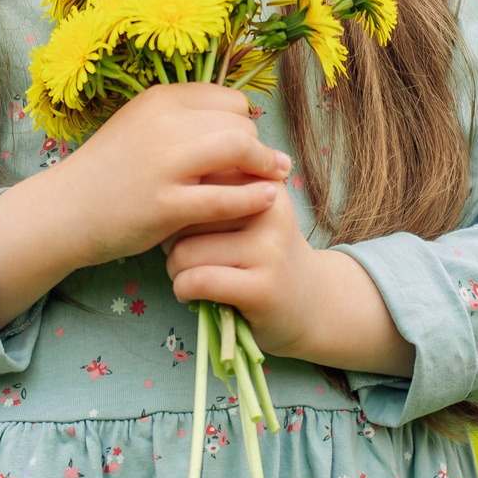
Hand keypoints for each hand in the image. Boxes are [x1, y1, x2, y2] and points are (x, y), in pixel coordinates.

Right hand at [0, 85, 287, 325]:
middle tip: (263, 166)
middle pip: (239, 122)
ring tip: (273, 180)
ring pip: (238, 147)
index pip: (228, 99)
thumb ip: (183, 120)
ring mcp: (162, 164)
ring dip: (263, 165)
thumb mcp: (141, 126)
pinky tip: (267, 200)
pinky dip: (254, 198)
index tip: (244, 145)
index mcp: (158, 100)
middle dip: (256, 146)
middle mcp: (161, 123)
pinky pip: (226, 197)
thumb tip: (240, 116)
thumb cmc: (109, 171)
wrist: (63, 211)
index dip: (244, 123)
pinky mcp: (164, 206)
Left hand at [162, 188, 417, 376]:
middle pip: (184, 215)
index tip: (187, 224)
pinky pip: (198, 281)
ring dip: (175, 270)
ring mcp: (269, 249)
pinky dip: (183, 290)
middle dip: (171, 240)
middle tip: (186, 256)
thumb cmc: (262, 253)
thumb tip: (168, 175)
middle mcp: (270, 209)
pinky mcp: (262, 288)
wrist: (310, 302)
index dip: (179, 206)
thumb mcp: (250, 210)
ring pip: (184, 251)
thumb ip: (217, 187)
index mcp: (263, 181)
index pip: (196, 180)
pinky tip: (191, 293)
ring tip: (190, 275)